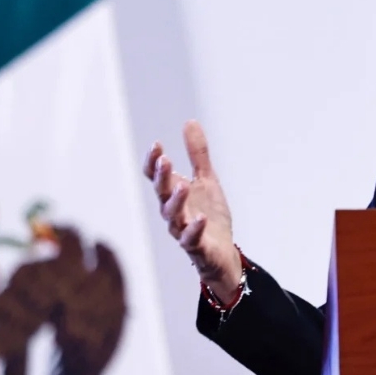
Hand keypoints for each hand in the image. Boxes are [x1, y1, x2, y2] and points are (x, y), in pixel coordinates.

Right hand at [143, 121, 241, 301]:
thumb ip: (198, 154)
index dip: (153, 162)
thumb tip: (189, 122)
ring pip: (173, 216)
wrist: (222, 252)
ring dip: (177, 201)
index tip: (157, 145)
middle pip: (161, 193)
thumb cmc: (209, 215)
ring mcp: (183, 230)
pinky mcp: (197, 247)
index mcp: (174, 194)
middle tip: (165, 160)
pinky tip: (200, 218)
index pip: (156, 177)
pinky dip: (194, 229)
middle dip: (162, 177)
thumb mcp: (206, 180)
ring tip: (184, 186)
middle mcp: (173, 212)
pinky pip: (192, 239)